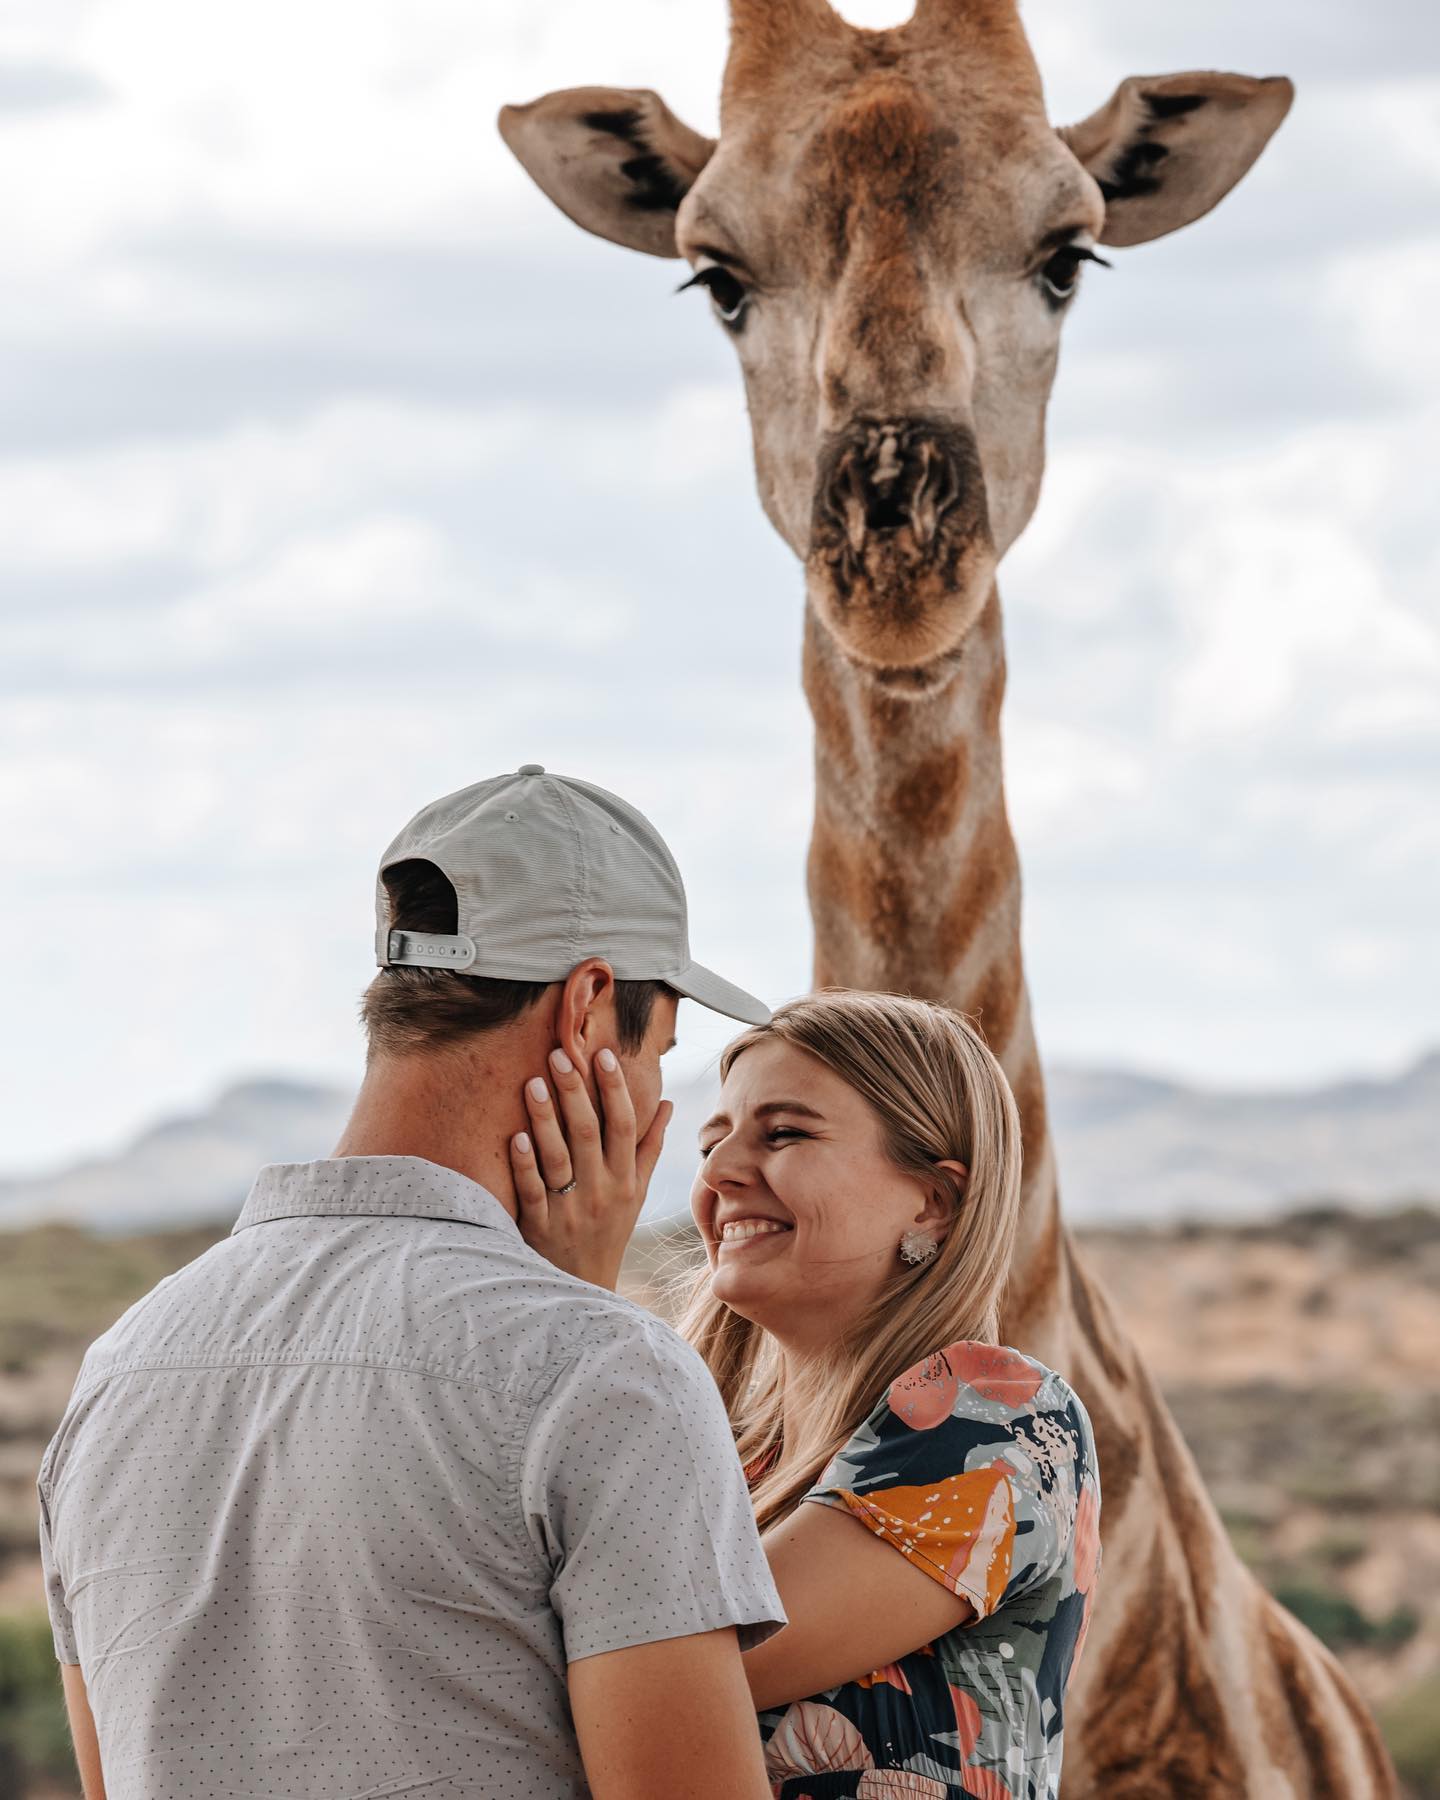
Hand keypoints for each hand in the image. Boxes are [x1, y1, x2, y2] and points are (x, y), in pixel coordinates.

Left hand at [510, 1046, 672, 1290]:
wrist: (583, 1288)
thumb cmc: (610, 1231)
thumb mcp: (636, 1193)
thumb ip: (650, 1148)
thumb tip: (667, 1105)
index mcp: (624, 1180)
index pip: (623, 1126)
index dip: (615, 1089)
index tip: (603, 1055)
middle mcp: (600, 1191)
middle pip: (588, 1133)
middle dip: (574, 1092)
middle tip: (558, 1055)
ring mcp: (569, 1209)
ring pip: (557, 1157)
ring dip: (545, 1119)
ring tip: (533, 1082)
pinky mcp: (539, 1226)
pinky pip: (532, 1191)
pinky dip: (524, 1164)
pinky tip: (516, 1136)